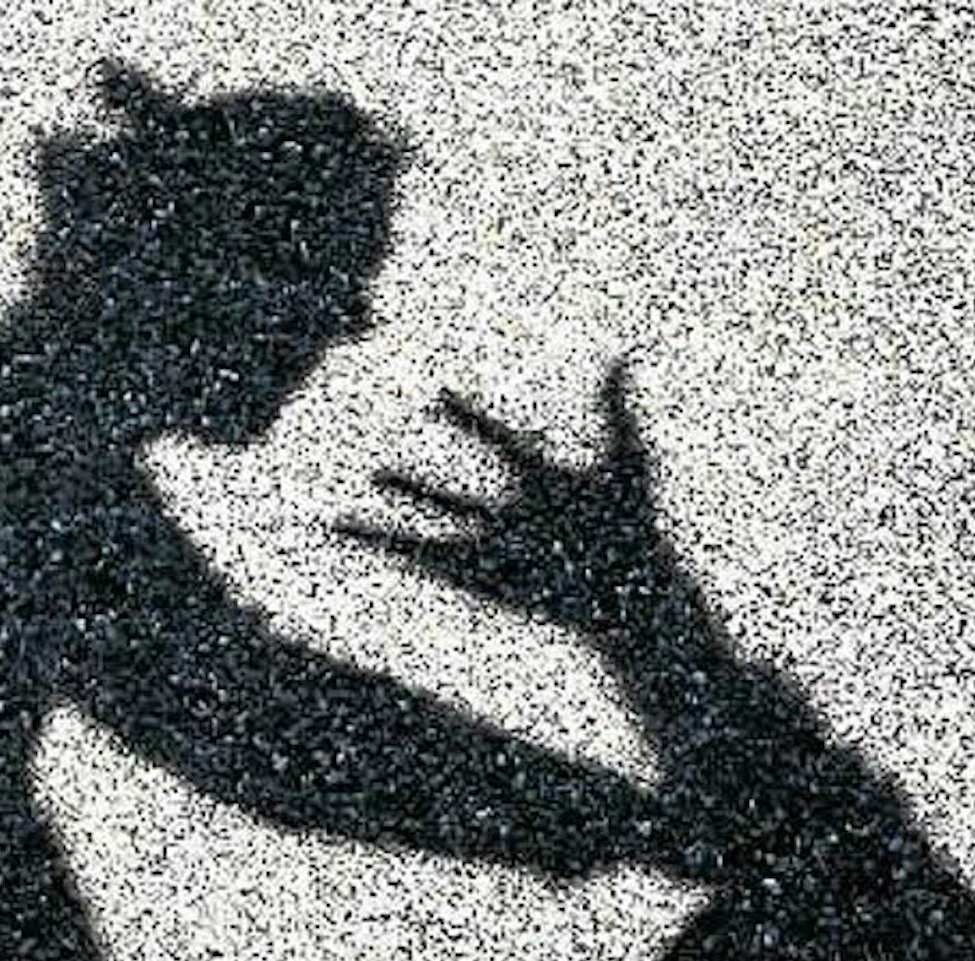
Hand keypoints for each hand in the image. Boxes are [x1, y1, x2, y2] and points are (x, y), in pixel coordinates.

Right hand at [337, 361, 663, 631]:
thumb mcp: (626, 460)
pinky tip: (341, 531)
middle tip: (381, 459)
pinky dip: (375, 541)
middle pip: (453, 492)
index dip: (465, 419)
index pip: (495, 442)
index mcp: (538, 485)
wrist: (624, 592)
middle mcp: (507, 516)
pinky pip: (412, 553)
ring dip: (398, 502)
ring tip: (363, 485)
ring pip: (431, 517)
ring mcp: (487, 545)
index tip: (435, 395)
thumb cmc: (632, 528)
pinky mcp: (468, 570)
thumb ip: (616, 409)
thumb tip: (622, 354)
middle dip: (418, 478)